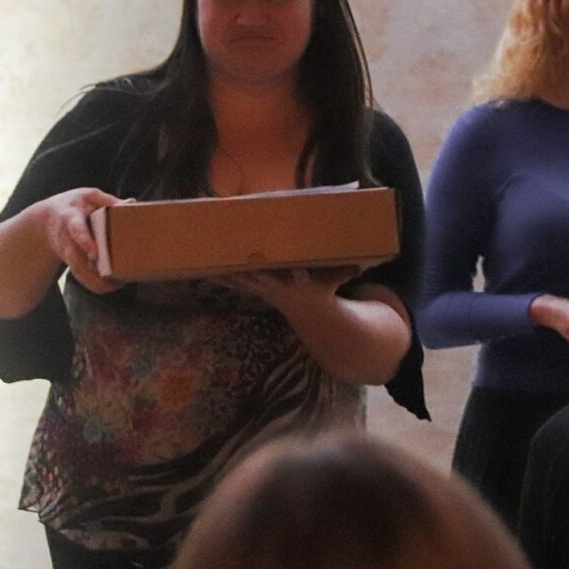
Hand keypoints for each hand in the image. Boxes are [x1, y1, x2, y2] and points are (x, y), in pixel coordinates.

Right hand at [37, 188, 125, 294]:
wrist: (45, 220)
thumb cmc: (73, 205)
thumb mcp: (87, 196)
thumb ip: (108, 200)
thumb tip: (131, 202)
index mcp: (72, 219)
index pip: (76, 231)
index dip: (84, 242)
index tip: (94, 254)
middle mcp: (67, 240)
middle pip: (76, 261)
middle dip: (92, 275)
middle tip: (114, 280)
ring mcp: (68, 253)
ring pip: (78, 273)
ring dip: (96, 283)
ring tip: (117, 285)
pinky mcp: (71, 262)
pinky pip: (81, 276)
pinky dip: (95, 284)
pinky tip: (112, 285)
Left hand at [215, 266, 356, 312]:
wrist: (308, 315)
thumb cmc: (322, 290)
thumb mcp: (335, 280)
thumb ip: (346, 271)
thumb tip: (364, 263)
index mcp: (299, 283)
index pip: (296, 275)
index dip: (292, 271)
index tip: (290, 264)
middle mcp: (279, 287)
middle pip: (261, 275)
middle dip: (248, 266)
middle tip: (234, 253)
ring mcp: (265, 289)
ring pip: (242, 278)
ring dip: (226, 271)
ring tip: (207, 260)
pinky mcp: (256, 289)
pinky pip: (236, 282)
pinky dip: (222, 276)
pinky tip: (204, 270)